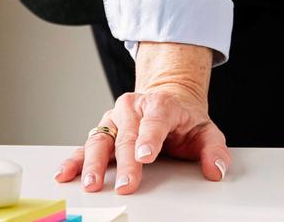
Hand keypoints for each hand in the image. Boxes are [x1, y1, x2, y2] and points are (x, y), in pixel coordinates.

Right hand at [54, 42, 229, 194]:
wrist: (167, 99)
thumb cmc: (184, 119)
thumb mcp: (206, 130)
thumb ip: (214, 149)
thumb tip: (216, 169)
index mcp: (160, 105)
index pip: (154, 120)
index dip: (149, 138)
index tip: (145, 156)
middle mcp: (133, 108)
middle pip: (127, 136)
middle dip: (125, 162)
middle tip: (126, 184)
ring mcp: (115, 119)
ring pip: (101, 139)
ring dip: (93, 163)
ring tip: (91, 183)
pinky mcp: (103, 131)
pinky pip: (85, 145)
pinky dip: (75, 159)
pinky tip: (66, 173)